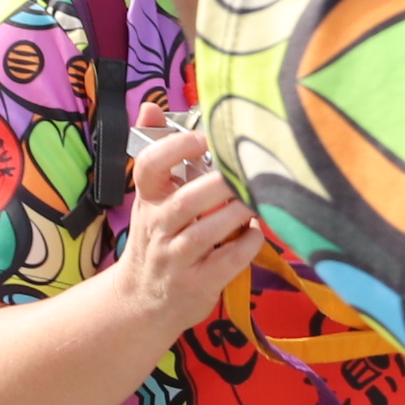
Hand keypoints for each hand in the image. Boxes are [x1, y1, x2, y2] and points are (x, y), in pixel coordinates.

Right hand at [112, 126, 255, 344]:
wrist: (142, 301)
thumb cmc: (157, 238)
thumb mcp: (150, 199)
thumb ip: (156, 152)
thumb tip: (150, 103)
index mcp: (148, 199)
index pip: (149, 166)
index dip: (175, 148)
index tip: (203, 138)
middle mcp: (157, 227)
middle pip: (187, 200)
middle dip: (222, 184)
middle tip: (251, 169)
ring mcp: (175, 258)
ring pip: (207, 231)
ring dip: (238, 212)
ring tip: (262, 196)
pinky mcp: (197, 284)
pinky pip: (227, 261)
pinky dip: (247, 243)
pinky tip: (257, 230)